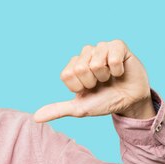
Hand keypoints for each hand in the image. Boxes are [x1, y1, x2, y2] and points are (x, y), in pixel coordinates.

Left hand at [33, 39, 154, 121]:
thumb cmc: (104, 102)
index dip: (79, 87)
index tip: (89, 90)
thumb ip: (57, 110)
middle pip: (80, 68)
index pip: (67, 75)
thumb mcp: (79, 108)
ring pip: (96, 63)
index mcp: (73, 66)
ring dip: (105, 76)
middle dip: (93, 82)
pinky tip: (120, 71)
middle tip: (102, 83)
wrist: (129, 102)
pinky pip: (112, 57)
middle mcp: (85, 54)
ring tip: (110, 77)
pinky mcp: (118, 45)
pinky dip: (117, 70)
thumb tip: (35, 118)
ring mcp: (101, 48)